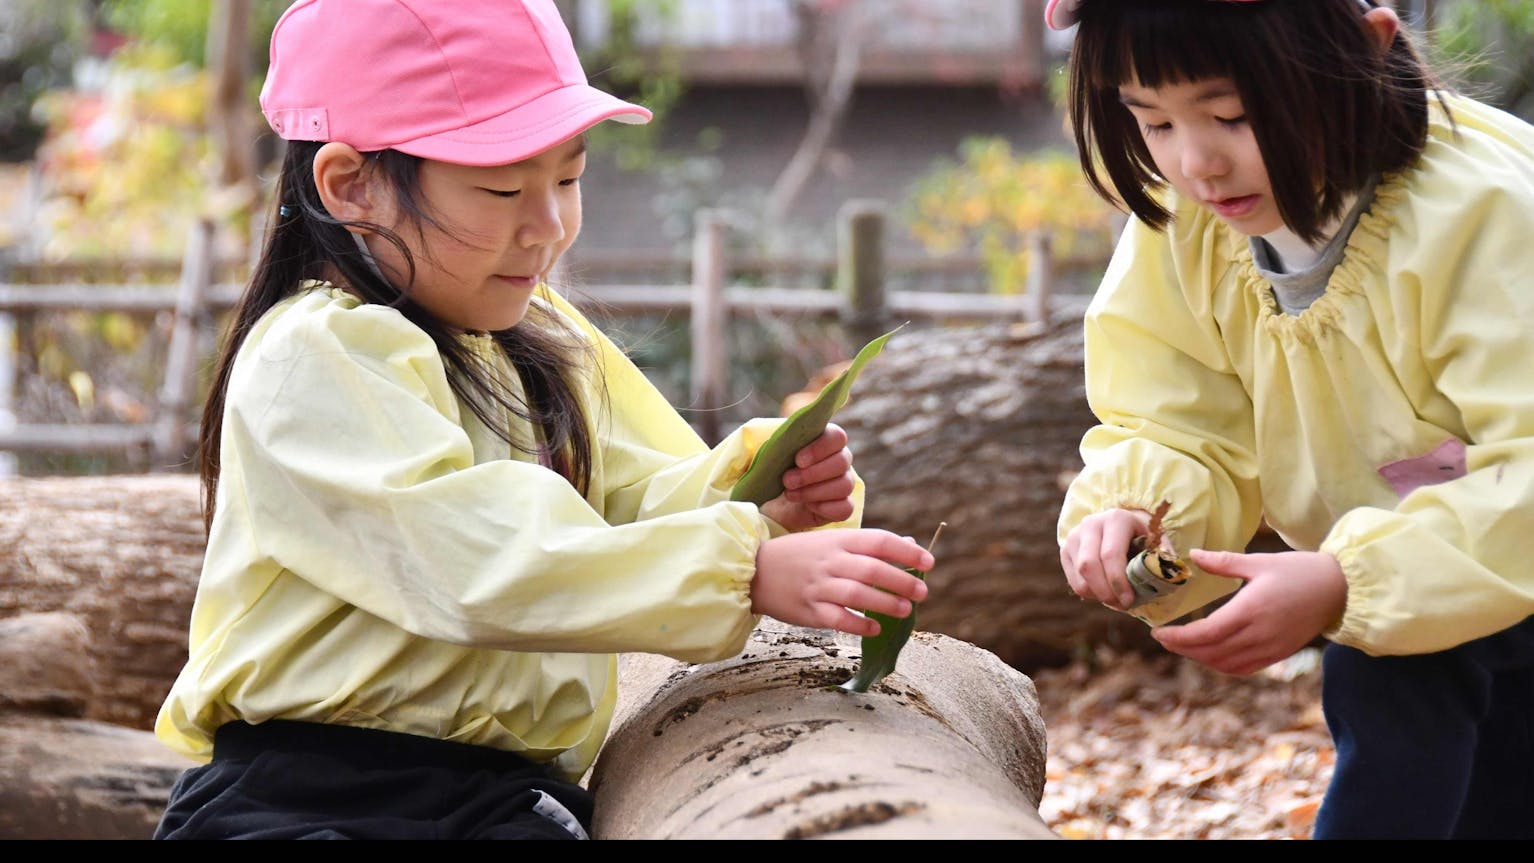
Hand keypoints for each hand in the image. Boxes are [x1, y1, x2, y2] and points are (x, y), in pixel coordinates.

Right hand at [752, 528, 932, 637]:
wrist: (754, 570)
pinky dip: (859, 624)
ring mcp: (818, 587)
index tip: (929, 563)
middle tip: (922, 591)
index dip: (907, 552)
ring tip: (905, 609)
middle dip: (902, 580)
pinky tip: (875, 628)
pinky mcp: (809, 610)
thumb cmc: (800, 555)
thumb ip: (868, 545)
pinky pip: (838, 619)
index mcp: (838, 540)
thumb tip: (910, 547)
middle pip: (873, 569)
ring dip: (886, 602)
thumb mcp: (831, 541)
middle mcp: (830, 561)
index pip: (879, 541)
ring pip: (858, 594)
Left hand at [760, 423, 855, 531]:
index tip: (798, 460)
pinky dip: (825, 507)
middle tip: (787, 481)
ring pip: (844, 485)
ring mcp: (843, 484)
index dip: (820, 448)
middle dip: (813, 473)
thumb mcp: (763, 454)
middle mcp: (839, 460)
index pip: (837, 436)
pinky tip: (807, 506)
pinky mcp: (842, 507)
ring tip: (790, 494)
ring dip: (814, 491)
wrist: (768, 504)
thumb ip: (770, 442)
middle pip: (842, 461)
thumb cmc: (769, 473)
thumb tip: (769, 440)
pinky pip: (845, 508)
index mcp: (824, 440)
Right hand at [1060, 508, 1155, 608]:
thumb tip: (1167, 576)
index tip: (1129, 601)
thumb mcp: (1156, 542)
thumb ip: (1163, 558)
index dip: (1118, 581)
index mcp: (1116, 519)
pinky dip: (1089, 592)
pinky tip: (1104, 591)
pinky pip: (1073, 580)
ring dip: (1097, 594)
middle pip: (1089, 565)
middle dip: (1105, 591)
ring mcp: (1074, 536)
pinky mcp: (1065, 549)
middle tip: (1121, 605)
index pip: (1111, 554)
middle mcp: (1091, 524)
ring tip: (1115, 599)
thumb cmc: (1141, 537)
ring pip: (1079, 574)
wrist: (1119, 525)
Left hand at [1151, 549, 1346, 675]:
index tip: (1159, 632)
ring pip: (1225, 664)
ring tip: (1183, 646)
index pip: (1206, 633)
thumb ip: (1224, 562)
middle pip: (1211, 652)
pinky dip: (1222, 665)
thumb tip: (1193, 555)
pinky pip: (1243, 668)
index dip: (1179, 637)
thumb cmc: (1298, 570)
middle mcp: (1259, 634)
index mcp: (1251, 610)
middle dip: (1183, 648)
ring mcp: (1270, 648)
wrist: (1338, 589)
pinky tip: (1211, 655)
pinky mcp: (1279, 654)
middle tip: (1164, 639)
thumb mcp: (1259, 562)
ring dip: (1200, 658)